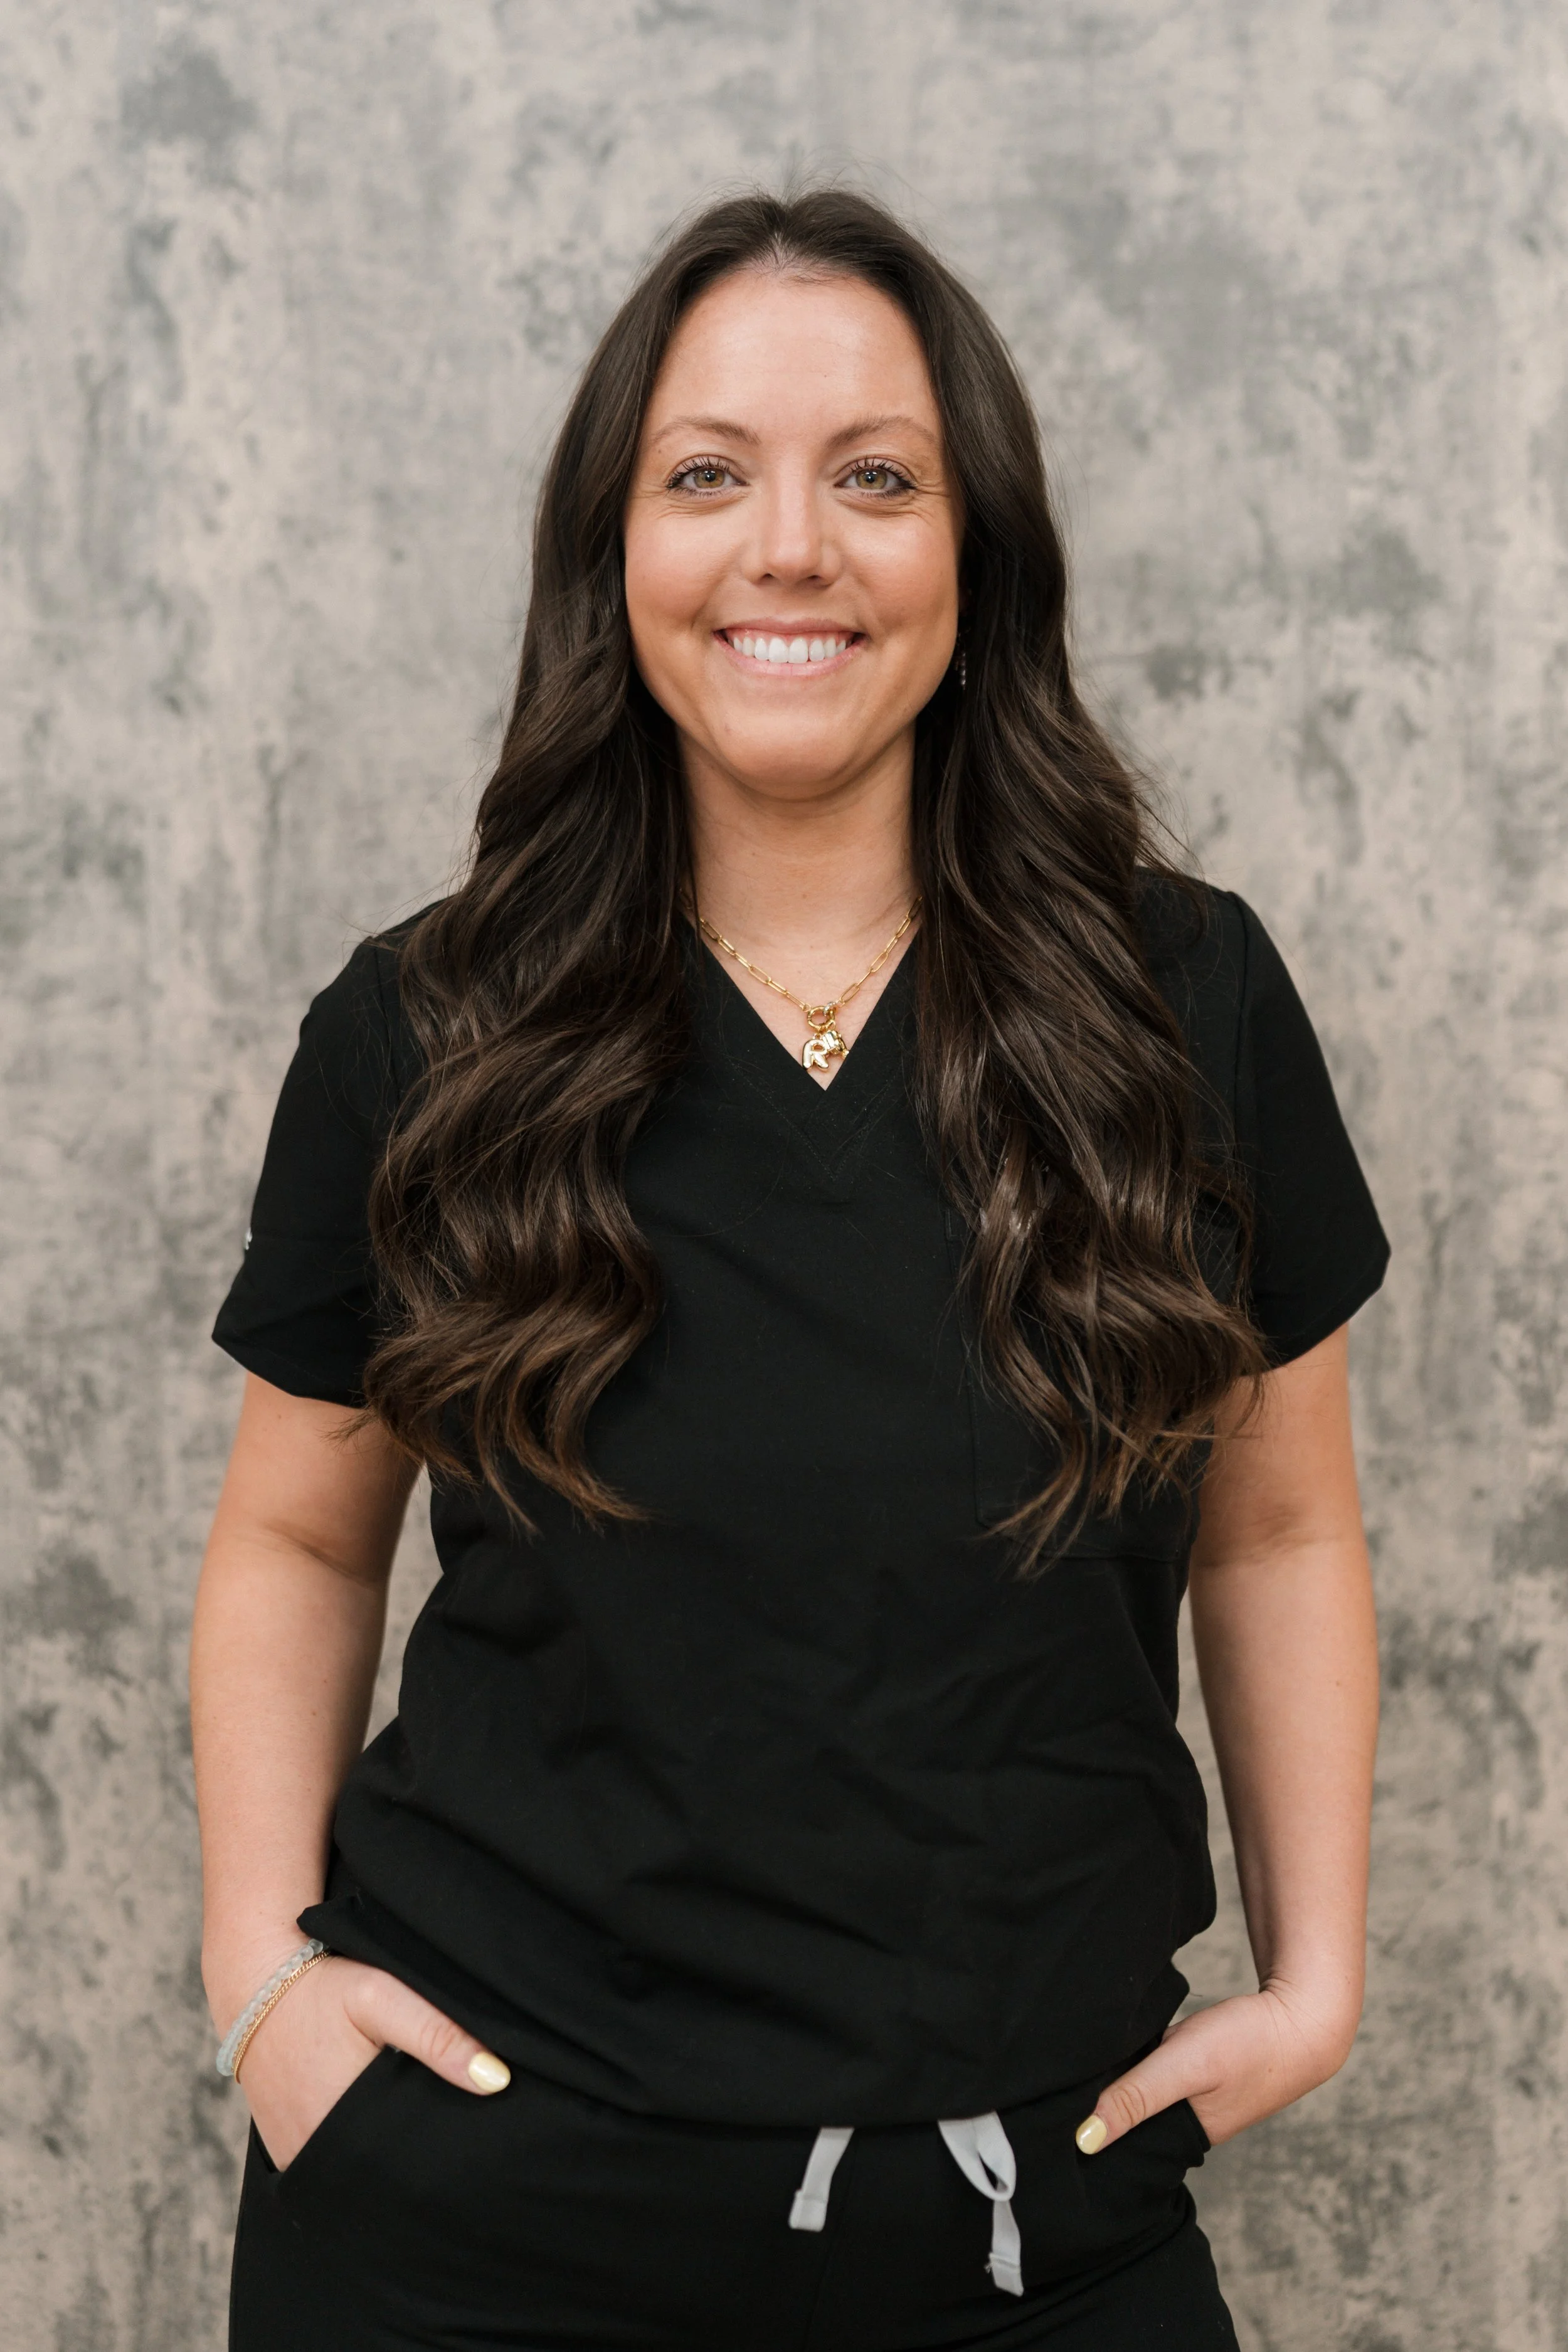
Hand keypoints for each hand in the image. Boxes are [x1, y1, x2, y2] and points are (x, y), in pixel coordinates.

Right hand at [234, 1955, 509, 2170]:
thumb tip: (497, 2080)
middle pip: (385, 2176)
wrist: (254, 1984)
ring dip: (386, 2165)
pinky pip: (329, 2169)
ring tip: (421, 2145)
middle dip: (419, 2168)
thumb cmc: (323, 1988)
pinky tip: (379, 2139)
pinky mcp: (285, 2153)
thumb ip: (438, 2035)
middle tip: (452, 2146)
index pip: (410, 2166)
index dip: (444, 2160)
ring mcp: (296, 2157)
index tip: (473, 2152)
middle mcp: (315, 2152)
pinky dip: (355, 2159)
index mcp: (346, 2123)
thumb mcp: (382, 1997)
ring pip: (357, 2178)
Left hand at [1074, 1982, 1357, 2155]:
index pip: (1125, 2147)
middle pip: (1131, 2120)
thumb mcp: (1185, 2065)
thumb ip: (1137, 2097)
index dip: (1089, 2135)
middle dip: (1099, 2107)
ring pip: (1144, 2094)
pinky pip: (1161, 2073)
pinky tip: (1121, 2048)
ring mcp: (1200, 2098)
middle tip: (1055, 2088)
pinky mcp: (1206, 2072)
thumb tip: (1084, 2141)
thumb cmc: (1248, 2042)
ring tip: (1075, 2070)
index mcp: (1186, 2137)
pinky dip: (1142, 2062)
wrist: (1306, 2016)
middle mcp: (1190, 2124)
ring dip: (1120, 2082)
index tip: (1050, 2122)